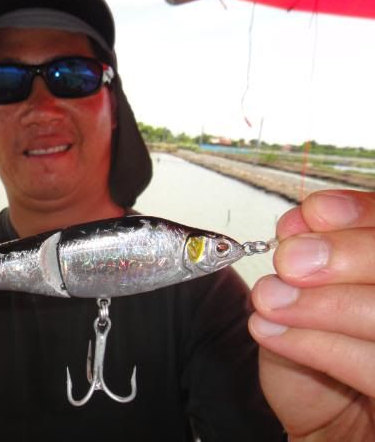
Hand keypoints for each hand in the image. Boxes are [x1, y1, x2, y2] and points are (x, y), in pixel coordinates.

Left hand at [248, 190, 374, 439]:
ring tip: (271, 301)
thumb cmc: (325, 360)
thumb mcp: (309, 297)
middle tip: (291, 261)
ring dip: (324, 304)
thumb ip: (311, 257)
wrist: (327, 424)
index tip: (313, 213)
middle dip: (346, 255)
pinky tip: (275, 331)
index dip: (363, 214)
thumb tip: (298, 223)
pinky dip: (319, 345)